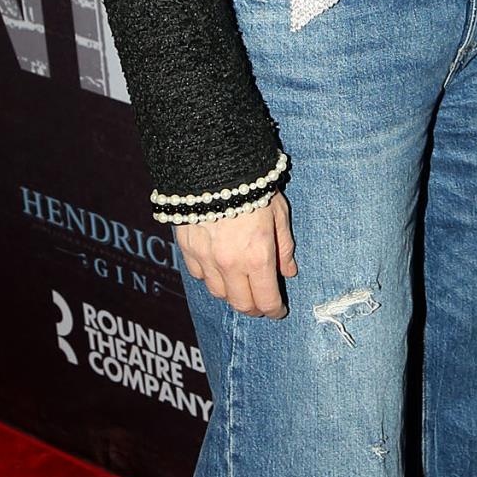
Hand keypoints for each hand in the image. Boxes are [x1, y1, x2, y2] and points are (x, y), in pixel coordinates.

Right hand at [176, 193, 297, 316]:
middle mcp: (231, 264)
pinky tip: (219, 268)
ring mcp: (207, 259)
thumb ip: (284, 247)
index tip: (278, 311)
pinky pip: (199, 276)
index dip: (274, 311)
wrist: (214, 166)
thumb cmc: (253, 187)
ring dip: (232, 295)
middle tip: (261, 304)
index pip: (266, 300)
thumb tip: (288, 272)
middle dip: (254, 309)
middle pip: (241, 304)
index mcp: (258, 257)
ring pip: (219, 293)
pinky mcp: (188, 250)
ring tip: (241, 286)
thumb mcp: (279, 214)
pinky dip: (211, 278)